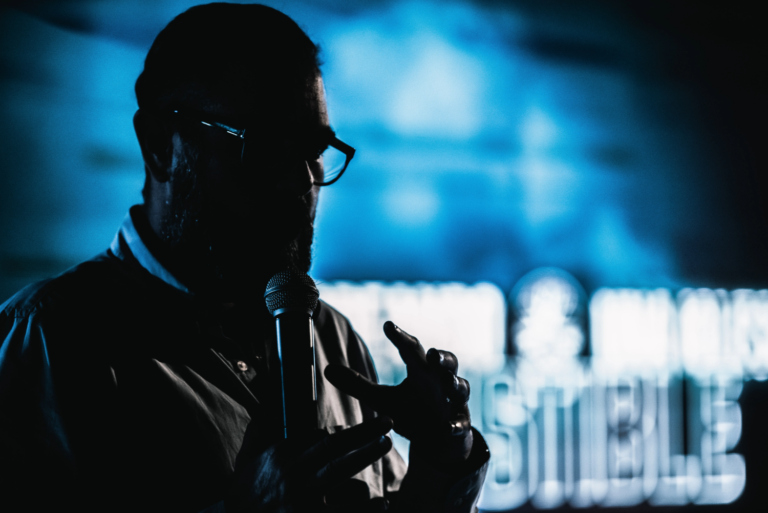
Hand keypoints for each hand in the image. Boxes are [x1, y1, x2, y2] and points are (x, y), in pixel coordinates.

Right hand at [225, 416, 393, 512]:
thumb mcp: (245, 462)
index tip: (367, 428)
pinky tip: (384, 504)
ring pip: (337, 474)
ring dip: (363, 458)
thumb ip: (259, 432)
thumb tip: (267, 405)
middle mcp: (291, 476)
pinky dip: (364, 509)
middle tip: (386, 421)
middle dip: (361, 433)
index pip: (314, 438)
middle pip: (331, 449)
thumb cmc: (245, 497)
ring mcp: (300, 500)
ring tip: (384, 445)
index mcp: (280, 458)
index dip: (341, 434)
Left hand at [324, 321, 472, 464]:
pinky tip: (449, 427)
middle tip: (432, 353)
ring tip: (447, 382)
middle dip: (442, 357)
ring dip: (455, 383)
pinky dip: (456, 424)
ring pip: (460, 387)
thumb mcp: (381, 399)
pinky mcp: (459, 424)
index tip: (387, 325)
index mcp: (420, 370)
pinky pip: (461, 423)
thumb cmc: (410, 411)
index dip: (400, 337)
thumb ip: (357, 384)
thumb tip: (326, 370)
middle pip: (447, 361)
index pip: (411, 349)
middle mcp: (439, 381)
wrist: (436, 440)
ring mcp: (453, 402)